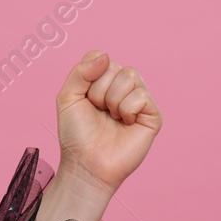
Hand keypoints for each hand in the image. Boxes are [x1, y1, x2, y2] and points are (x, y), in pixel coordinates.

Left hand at [55, 49, 161, 193]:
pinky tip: (124, 124)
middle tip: (98, 111)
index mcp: (103, 81)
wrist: (86, 164)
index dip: (88, 76)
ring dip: (112, 100)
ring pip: (130, 76)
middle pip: (114, 65)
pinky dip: (126, 110)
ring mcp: (139, 100)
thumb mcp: (67, 98)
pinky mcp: (152, 115)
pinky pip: (141, 96)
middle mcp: (122, 87)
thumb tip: (106, 56)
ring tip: (111, 118)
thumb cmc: (76, 134)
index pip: (100, 57)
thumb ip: (80, 72)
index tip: (84, 98)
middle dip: (98, 91)